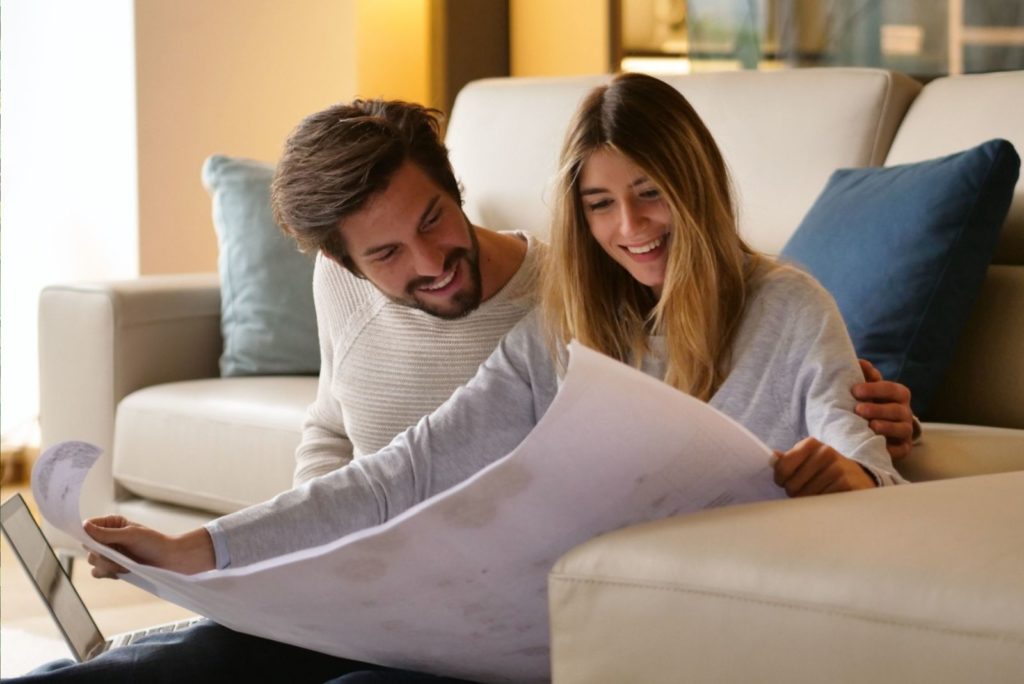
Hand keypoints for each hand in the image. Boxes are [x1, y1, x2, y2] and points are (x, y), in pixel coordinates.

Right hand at [83, 515, 215, 578]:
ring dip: (107, 566)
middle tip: (118, 558)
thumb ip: (107, 533)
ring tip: (125, 566)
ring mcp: (109, 553)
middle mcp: (107, 538)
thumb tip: (85, 526)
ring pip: (92, 562)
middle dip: (101, 556)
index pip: (88, 528)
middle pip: (88, 548)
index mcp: (111, 524)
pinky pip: (99, 572)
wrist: (170, 559)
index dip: (87, 536)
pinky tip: (124, 571)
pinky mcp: (113, 566)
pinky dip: (109, 573)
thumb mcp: (131, 535)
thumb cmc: (155, 542)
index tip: (96, 544)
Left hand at [773, 437, 876, 496]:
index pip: (782, 467)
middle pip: (792, 485)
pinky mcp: (847, 485)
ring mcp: (838, 468)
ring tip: (818, 494)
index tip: (784, 481)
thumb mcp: (808, 458)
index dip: (780, 479)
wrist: (859, 478)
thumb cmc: (825, 469)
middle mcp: (825, 452)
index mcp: (811, 444)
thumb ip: (788, 459)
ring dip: (808, 501)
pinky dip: (820, 506)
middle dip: (795, 492)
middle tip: (806, 489)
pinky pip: (821, 502)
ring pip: (806, 496)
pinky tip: (827, 499)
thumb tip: (771, 458)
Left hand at [852, 359, 913, 459]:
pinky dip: (891, 449)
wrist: (877, 427)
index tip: (855, 390)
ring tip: (869, 426)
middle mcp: (906, 412)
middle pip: (897, 410)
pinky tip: (877, 445)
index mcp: (899, 395)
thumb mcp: (869, 389)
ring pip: (902, 429)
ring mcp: (905, 431)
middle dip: (877, 409)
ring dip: (885, 427)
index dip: (874, 389)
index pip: (892, 389)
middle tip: (858, 409)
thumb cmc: (871, 402)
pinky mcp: (903, 448)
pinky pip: (901, 449)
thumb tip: (860, 362)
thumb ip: (866, 376)